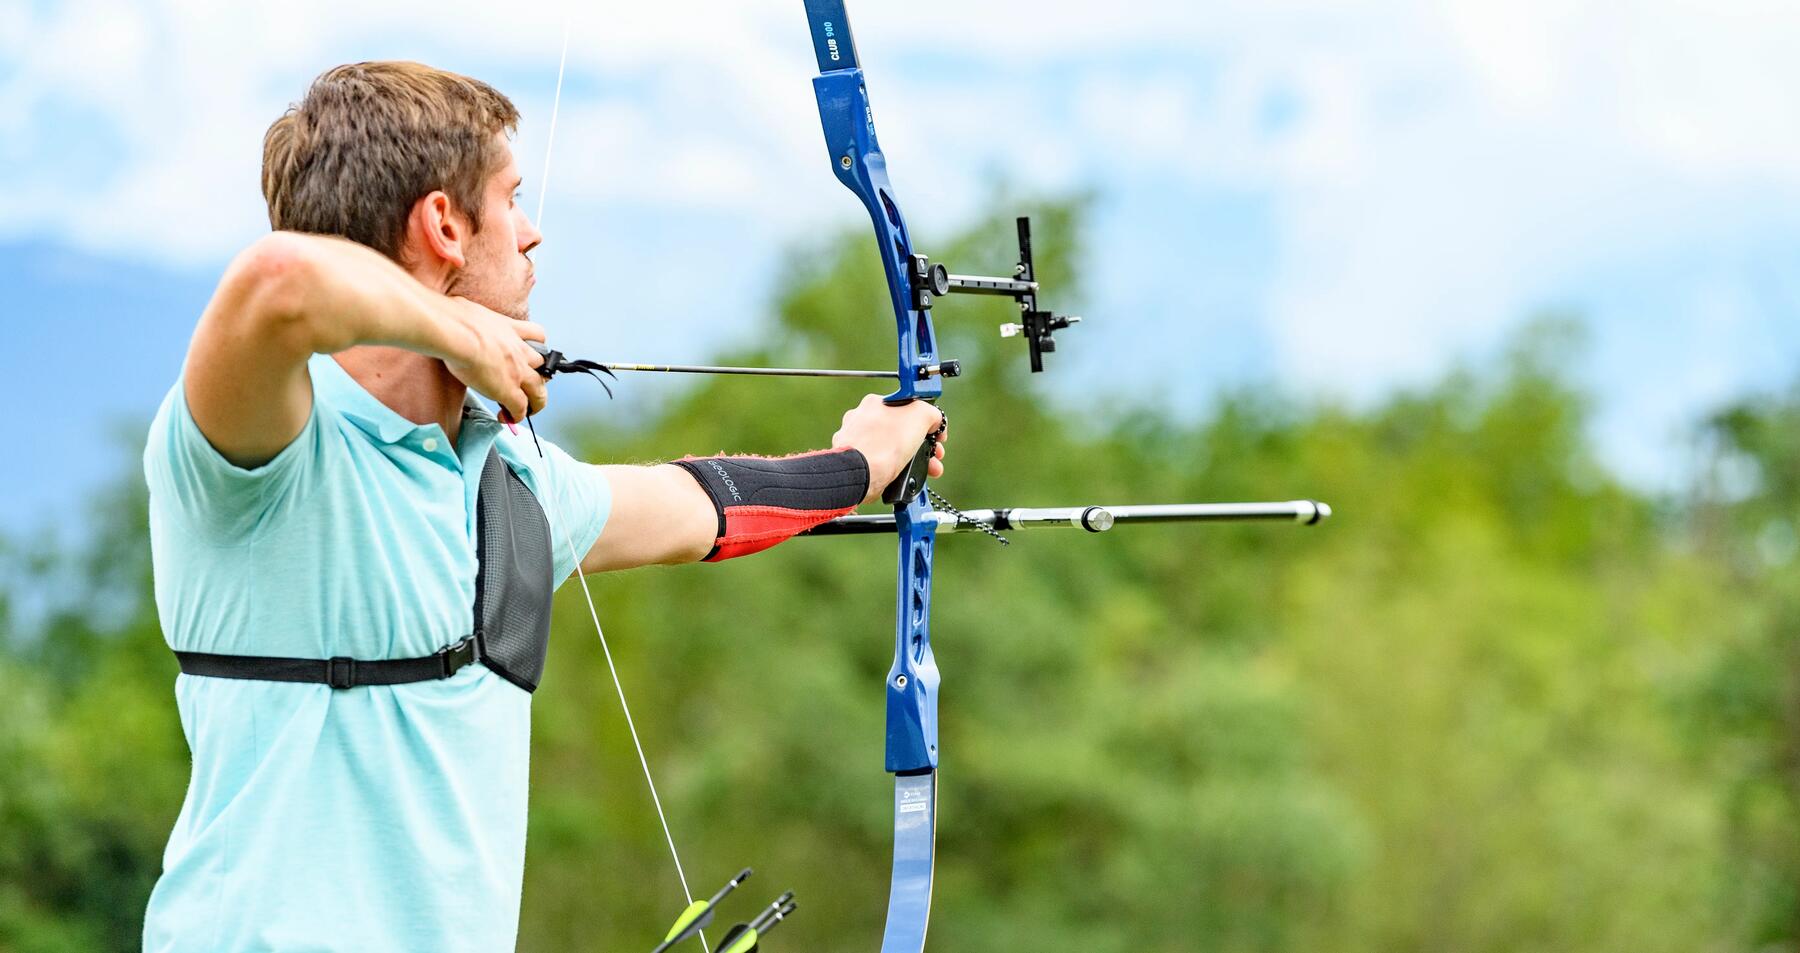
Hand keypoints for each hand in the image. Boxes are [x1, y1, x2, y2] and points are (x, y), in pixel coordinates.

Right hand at [439, 297, 547, 422]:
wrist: (456, 332)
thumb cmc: (455, 318)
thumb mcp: (470, 311)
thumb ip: (470, 317)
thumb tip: (453, 309)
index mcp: (511, 330)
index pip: (537, 335)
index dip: (537, 346)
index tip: (531, 354)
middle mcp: (520, 351)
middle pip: (544, 367)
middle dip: (539, 379)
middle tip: (531, 388)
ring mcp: (517, 372)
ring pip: (539, 391)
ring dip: (536, 402)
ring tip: (528, 410)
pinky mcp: (509, 390)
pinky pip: (520, 408)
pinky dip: (516, 415)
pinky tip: (507, 417)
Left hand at [832, 394, 948, 505]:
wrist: (858, 475)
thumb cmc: (885, 444)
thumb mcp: (920, 415)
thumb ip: (930, 412)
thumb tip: (933, 420)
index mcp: (876, 402)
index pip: (908, 408)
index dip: (927, 422)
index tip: (936, 437)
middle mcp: (862, 419)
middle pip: (901, 430)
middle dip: (923, 445)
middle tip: (935, 457)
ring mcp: (855, 442)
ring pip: (892, 449)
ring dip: (914, 460)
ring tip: (928, 472)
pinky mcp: (853, 463)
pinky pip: (880, 465)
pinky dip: (895, 472)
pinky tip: (905, 479)